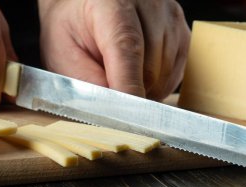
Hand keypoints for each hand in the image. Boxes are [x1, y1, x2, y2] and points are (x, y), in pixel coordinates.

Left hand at [38, 0, 189, 99]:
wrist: (85, 9)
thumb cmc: (72, 31)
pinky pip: (175, 74)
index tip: (125, 116)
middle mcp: (148, 3)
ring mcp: (169, 17)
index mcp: (110, 4)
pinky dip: (157, 84)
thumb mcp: (64, 55)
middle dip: (131, 93)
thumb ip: (86, 81)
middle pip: (150, 68)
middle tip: (109, 93)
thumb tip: (113, 109)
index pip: (127, 48)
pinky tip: (137, 74)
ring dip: (144, 89)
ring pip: (165, 74)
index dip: (128, 87)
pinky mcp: (181, 32)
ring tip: (119, 77)